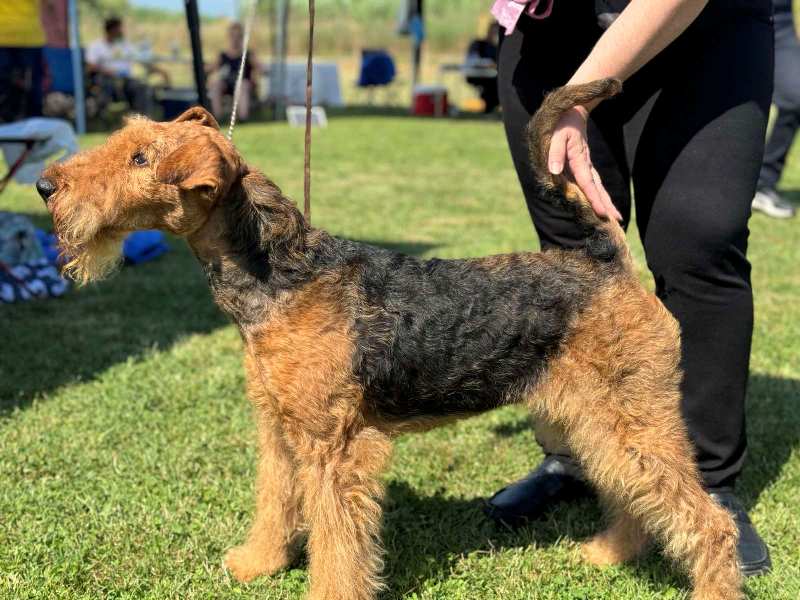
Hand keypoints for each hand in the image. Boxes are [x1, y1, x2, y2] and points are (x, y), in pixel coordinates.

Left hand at [547, 106, 621, 220]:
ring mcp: (587, 164)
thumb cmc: (561, 124)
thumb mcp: (556, 136)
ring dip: (606, 201)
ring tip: (615, 216)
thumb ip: (555, 153)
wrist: (572, 110)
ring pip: (598, 186)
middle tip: (616, 221)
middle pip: (598, 188)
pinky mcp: (585, 164)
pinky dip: (599, 193)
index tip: (603, 213)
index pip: (588, 184)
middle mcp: (585, 165)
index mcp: (579, 160)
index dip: (595, 199)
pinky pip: (593, 182)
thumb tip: (554, 170)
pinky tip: (602, 201)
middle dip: (606, 205)